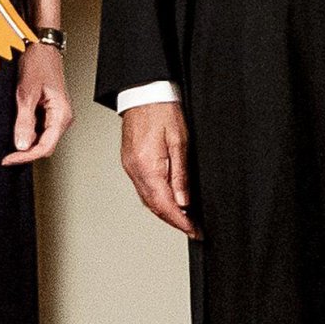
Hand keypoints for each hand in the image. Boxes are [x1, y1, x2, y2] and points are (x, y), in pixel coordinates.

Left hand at [2, 43, 73, 164]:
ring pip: (42, 140)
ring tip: (8, 146)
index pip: (45, 147)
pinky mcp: (48, 112)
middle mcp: (62, 117)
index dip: (26, 157)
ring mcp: (56, 115)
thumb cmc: (38, 63)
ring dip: (26, 144)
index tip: (9, 159)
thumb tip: (22, 144)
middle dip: (25, 153)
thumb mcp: (26, 92)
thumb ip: (25, 120)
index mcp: (61, 114)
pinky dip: (27, 134)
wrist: (41, 47)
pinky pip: (39, 130)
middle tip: (6, 156)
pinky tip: (16, 132)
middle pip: (44, 147)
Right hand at [120, 99, 199, 236]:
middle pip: (154, 206)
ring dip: (166, 212)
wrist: (143, 93)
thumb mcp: (179, 141)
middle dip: (174, 221)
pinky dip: (157, 199)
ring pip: (148, 200)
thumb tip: (184, 201)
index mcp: (147, 166)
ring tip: (185, 218)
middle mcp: (135, 170)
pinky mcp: (130, 163)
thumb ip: (181, 174)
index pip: (164, 204)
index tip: (194, 230)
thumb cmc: (161, 110)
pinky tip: (169, 200)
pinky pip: (143, 189)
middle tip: (193, 228)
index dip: (180, 221)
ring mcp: (130, 168)